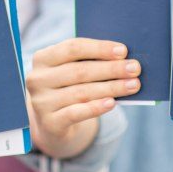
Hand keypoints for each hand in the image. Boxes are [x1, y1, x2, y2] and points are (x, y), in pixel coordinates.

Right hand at [26, 37, 140, 158]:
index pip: (72, 48)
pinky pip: (76, 113)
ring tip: (133, 85)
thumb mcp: (73, 71)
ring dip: (111, 88)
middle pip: (79, 71)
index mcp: (43, 58)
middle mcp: (37, 79)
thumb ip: (91, 62)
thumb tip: (124, 59)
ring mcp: (41, 102)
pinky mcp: (49, 123)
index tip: (123, 51)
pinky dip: (96, 107)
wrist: (54, 123)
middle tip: (135, 68)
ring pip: (81, 92)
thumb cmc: (70, 87)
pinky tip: (112, 103)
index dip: (99, 48)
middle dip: (111, 69)